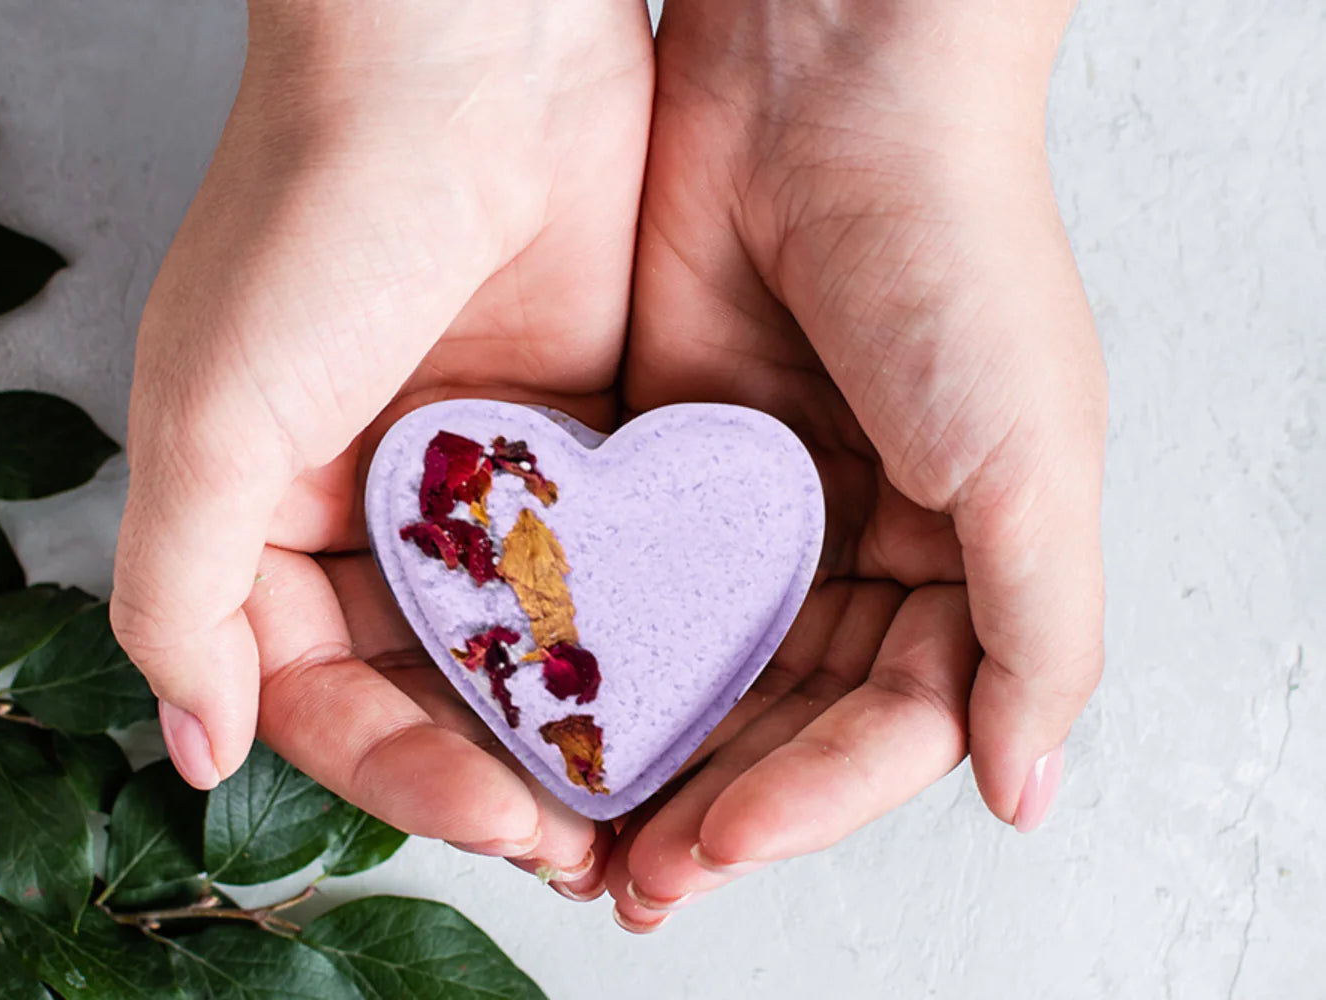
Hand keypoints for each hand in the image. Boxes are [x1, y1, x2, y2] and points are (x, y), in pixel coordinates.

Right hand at [111, 0, 652, 885]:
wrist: (467, 55)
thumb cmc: (318, 217)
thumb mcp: (212, 414)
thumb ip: (184, 589)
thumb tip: (192, 745)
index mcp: (265, 514)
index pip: (321, 692)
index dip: (398, 775)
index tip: (494, 821)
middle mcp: (370, 506)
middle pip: (430, 684)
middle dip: (495, 770)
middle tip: (583, 842)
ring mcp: (476, 476)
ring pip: (519, 638)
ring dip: (568, 720)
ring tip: (641, 797)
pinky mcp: (572, 436)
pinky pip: (596, 559)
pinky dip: (626, 626)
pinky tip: (680, 688)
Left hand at [607, 0, 1105, 928]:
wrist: (826, 84)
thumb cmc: (954, 254)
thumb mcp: (1032, 454)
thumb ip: (1037, 631)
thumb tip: (1022, 792)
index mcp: (959, 558)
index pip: (887, 725)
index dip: (808, 799)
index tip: (717, 844)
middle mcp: (857, 541)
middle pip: (785, 713)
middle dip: (716, 800)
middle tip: (636, 880)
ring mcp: (757, 503)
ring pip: (703, 664)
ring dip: (649, 749)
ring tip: (581, 832)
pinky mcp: (668, 458)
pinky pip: (632, 577)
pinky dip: (599, 647)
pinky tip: (547, 707)